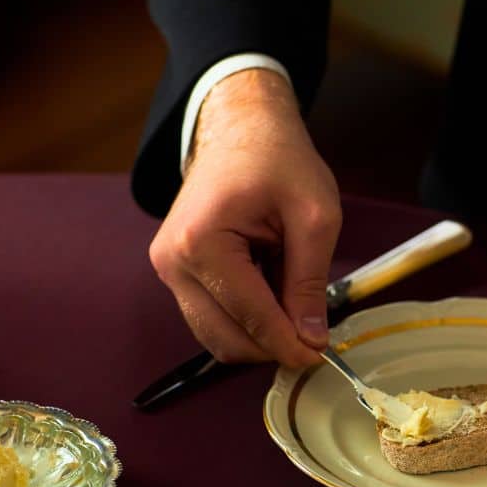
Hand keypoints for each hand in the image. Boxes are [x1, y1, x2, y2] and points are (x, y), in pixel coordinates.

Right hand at [148, 68, 340, 366]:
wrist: (241, 129)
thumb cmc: (279, 160)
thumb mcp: (314, 217)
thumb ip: (310, 282)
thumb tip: (311, 339)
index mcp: (202, 242)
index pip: (248, 315)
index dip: (286, 343)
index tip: (318, 357)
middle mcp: (173, 261)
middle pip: (223, 337)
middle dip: (270, 346)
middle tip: (313, 342)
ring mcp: (168, 268)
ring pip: (215, 334)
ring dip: (257, 334)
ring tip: (294, 306)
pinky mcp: (175, 271)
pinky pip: (211, 316)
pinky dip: (244, 320)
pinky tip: (273, 296)